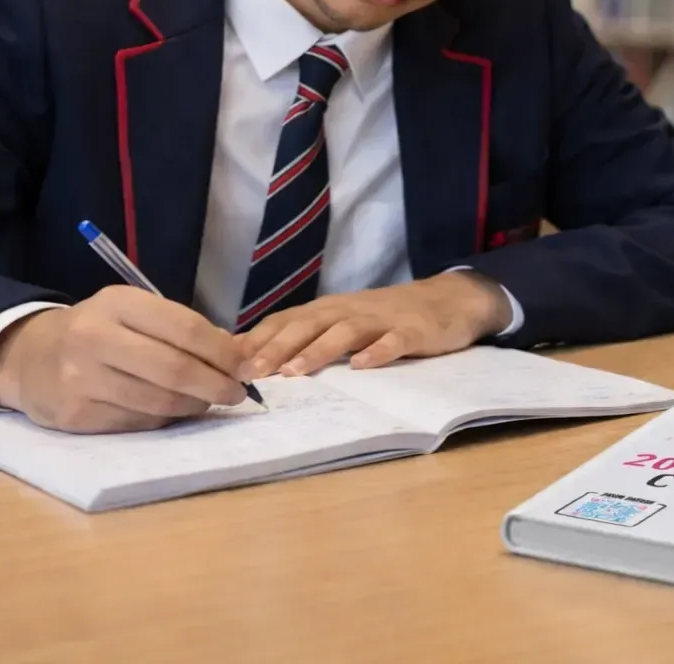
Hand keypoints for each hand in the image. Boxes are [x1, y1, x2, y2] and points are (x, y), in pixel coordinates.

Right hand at [0, 286, 249, 433]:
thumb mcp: (133, 312)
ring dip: (194, 406)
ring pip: (158, 402)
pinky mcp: (76, 415)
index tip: (246, 366)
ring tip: (207, 402)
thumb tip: (240, 355)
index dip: (223, 352)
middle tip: (237, 393)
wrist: (28, 357)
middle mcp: (95, 338)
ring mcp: (81, 380)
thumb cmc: (98, 330)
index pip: (185, 329)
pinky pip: (137, 423)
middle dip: (216, 385)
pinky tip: (172, 411)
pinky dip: (164, 419)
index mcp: (117, 303)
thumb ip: (180, 328)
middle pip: (174, 370)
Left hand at [238, 271, 508, 378]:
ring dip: (317, 351)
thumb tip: (249, 356)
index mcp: (327, 311)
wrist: (447, 300)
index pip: (284, 321)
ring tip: (295, 372)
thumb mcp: (341, 322)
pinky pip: (393, 341)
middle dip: (277, 348)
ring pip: (343, 332)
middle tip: (251, 372)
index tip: (226, 363)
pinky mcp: (411, 331)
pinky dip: (377, 352)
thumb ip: (303, 336)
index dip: (256, 341)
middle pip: (307, 325)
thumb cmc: (385, 317)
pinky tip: (363, 366)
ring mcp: (381, 320)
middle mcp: (348, 310)